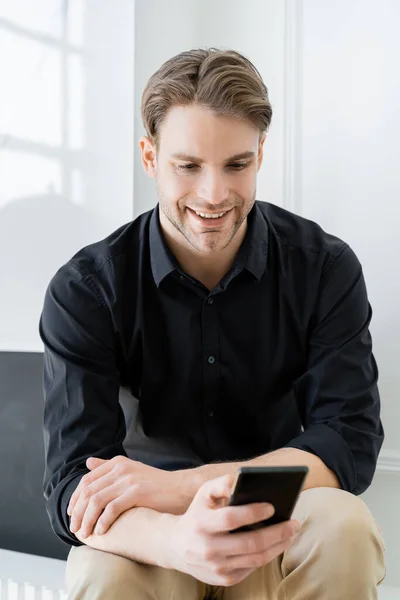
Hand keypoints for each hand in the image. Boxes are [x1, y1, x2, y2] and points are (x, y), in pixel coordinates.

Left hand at [67, 456, 195, 537]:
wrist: (182, 489)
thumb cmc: (157, 484)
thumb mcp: (131, 471)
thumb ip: (109, 467)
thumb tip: (88, 463)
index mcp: (117, 463)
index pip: (86, 480)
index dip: (75, 498)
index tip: (71, 514)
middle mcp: (120, 469)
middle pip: (88, 492)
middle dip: (78, 513)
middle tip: (74, 529)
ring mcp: (128, 480)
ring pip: (96, 501)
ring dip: (86, 520)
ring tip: (85, 534)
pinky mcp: (136, 493)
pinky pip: (111, 509)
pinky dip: (102, 522)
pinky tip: (101, 532)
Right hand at [168, 474, 300, 586]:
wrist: (176, 546)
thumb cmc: (197, 514)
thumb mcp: (203, 493)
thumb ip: (220, 483)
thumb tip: (238, 481)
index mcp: (201, 524)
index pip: (231, 518)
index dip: (253, 512)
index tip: (272, 506)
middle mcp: (207, 548)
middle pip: (250, 542)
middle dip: (277, 532)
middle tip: (294, 522)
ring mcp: (216, 567)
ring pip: (256, 558)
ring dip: (279, 545)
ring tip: (291, 533)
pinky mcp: (223, 579)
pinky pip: (252, 567)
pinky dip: (268, 555)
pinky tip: (278, 544)